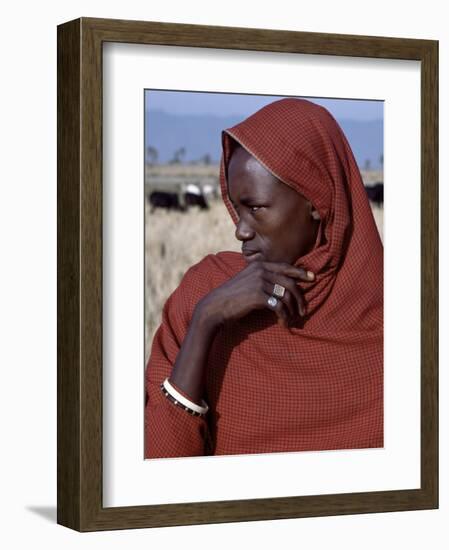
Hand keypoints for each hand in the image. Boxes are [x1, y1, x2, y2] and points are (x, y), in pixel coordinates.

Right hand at [196, 261, 314, 328]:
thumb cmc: (232, 296)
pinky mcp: (258, 296)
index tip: (313, 278)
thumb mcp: (247, 280)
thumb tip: (284, 286)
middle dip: (300, 297)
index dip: (301, 272)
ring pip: (286, 295)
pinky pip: (279, 307)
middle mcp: (261, 270)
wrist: (216, 306)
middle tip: (304, 310)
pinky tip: (283, 323)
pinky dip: (284, 317)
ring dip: (293, 310)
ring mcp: (260, 282)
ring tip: (293, 319)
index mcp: (259, 264)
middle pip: (290, 282)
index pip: (286, 267)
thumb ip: (263, 278)